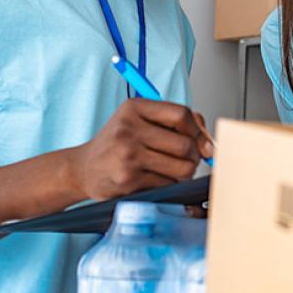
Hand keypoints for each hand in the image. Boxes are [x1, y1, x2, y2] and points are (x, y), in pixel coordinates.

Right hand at [66, 99, 214, 200]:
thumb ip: (174, 121)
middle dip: (194, 156)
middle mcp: (129, 129)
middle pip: (185, 144)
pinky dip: (169, 184)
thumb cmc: (116, 143)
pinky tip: (157, 178)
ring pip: (181, 167)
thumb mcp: (140, 120)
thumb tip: (208, 140)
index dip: (198, 130)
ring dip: (184, 172)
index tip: (201, 141)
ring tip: (174, 169)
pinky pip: (168, 184)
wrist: (83, 169)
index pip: (181, 115)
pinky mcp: (128, 179)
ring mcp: (128, 155)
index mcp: (134, 108)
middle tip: (189, 159)